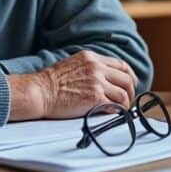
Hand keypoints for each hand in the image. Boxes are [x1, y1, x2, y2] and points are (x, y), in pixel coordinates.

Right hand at [8, 50, 137, 120]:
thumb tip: (106, 80)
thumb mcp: (73, 64)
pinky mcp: (95, 98)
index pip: (121, 65)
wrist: (39, 92)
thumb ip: (91, 68)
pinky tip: (113, 114)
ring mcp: (97, 83)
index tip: (131, 84)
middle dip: (130, 91)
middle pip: (126, 79)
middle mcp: (97, 68)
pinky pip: (116, 106)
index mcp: (92, 58)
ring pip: (124, 94)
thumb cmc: (51, 82)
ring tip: (120, 109)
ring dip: (125, 103)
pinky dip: (118, 111)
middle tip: (127, 100)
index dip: (129, 76)